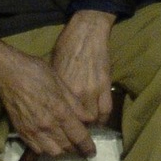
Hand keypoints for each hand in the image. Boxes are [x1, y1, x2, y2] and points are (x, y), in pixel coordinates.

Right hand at [0, 39, 94, 157]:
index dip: (87, 146)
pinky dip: (46, 148)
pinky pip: (37, 149)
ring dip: (61, 148)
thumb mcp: (61, 83)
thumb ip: (75, 104)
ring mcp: (33, 130)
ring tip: (64, 140)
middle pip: (66, 147)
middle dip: (76, 147)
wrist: (9, 74)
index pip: (78, 136)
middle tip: (79, 143)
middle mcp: (47, 125)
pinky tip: (49, 138)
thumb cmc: (37, 73)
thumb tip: (89, 119)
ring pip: (52, 151)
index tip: (92, 151)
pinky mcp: (21, 132)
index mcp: (60, 111)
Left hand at [51, 10, 115, 126]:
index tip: (62, 126)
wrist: (86, 33)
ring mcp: (92, 90)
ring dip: (91, 124)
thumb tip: (53, 101)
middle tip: (76, 127)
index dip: (62, 123)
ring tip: (89, 124)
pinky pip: (106, 109)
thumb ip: (56, 86)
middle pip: (76, 120)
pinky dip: (103, 117)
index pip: (61, 114)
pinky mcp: (105, 85)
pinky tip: (100, 118)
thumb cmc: (67, 45)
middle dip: (77, 127)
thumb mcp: (54, 66)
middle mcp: (75, 92)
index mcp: (60, 88)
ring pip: (93, 118)